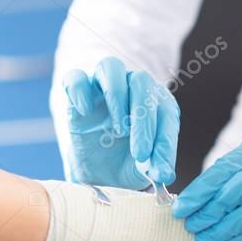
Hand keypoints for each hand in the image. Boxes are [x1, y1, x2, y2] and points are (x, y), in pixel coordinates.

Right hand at [62, 56, 178, 188]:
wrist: (97, 169)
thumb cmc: (126, 163)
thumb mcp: (142, 170)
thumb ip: (153, 166)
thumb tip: (164, 173)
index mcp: (156, 104)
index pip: (165, 112)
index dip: (165, 142)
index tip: (161, 171)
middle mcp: (132, 88)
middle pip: (141, 82)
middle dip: (143, 121)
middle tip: (140, 154)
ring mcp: (103, 86)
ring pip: (111, 66)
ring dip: (116, 95)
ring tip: (118, 129)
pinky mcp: (77, 92)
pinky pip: (76, 77)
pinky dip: (80, 90)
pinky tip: (85, 112)